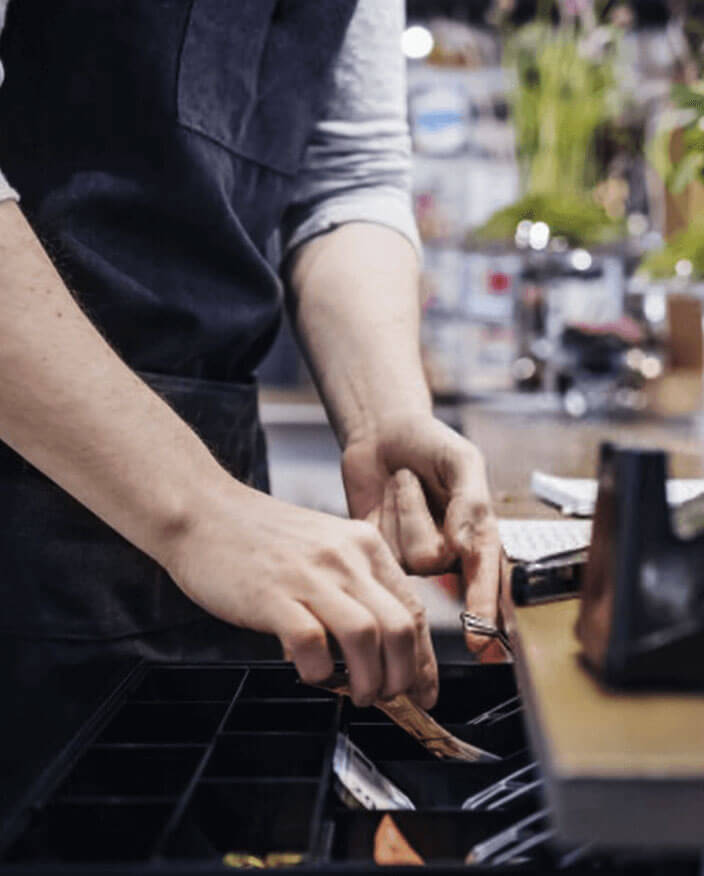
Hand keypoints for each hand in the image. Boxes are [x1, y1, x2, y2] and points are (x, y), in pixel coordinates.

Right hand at [163, 484, 437, 707]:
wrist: (202, 510)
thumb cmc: (259, 537)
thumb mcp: (323, 548)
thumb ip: (352, 587)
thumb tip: (378, 650)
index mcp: (363, 545)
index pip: (414, 609)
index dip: (424, 660)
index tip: (423, 690)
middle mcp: (345, 557)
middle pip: (401, 628)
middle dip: (404, 678)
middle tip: (389, 699)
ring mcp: (310, 575)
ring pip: (367, 638)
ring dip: (369, 681)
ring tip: (356, 694)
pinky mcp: (273, 595)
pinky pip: (312, 644)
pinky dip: (318, 671)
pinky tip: (310, 671)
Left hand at [341, 414, 500, 651]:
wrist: (383, 432)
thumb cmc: (429, 443)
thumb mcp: (462, 459)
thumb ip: (471, 501)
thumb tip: (464, 544)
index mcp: (480, 535)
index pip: (487, 580)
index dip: (484, 609)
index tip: (481, 641)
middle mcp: (449, 555)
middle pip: (434, 559)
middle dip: (420, 513)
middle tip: (418, 477)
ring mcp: (412, 558)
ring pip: (404, 552)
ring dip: (401, 506)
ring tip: (403, 483)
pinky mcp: (381, 554)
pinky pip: (379, 547)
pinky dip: (383, 511)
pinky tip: (387, 495)